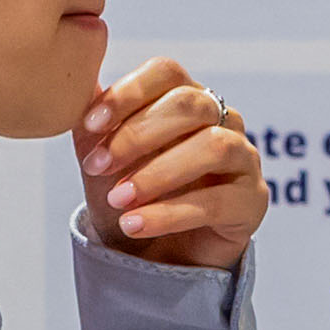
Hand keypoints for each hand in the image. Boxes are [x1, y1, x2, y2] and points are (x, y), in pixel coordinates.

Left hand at [80, 58, 268, 268]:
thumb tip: (75, 89)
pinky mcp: (253, 201)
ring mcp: (244, 158)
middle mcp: (223, 120)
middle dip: (137, 135)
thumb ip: (94, 125)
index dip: (128, 93)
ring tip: (118, 200)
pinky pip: (217, 201)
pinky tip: (134, 224)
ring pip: (213, 146)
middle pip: (191, 104)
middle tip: (97, 167)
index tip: (90, 124)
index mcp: (187, 99)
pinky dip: (168, 214)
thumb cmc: (132, 196)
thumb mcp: (103, 159)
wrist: (154, 255)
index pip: (166, 73)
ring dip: (157, 173)